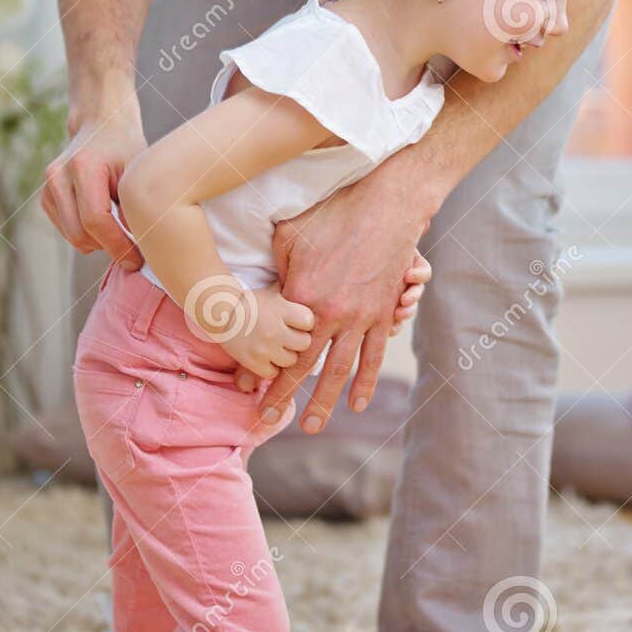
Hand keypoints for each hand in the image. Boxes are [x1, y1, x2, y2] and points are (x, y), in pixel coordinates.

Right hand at [40, 100, 146, 265]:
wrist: (101, 124)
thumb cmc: (125, 149)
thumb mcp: (137, 174)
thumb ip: (133, 209)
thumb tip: (134, 249)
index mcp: (83, 166)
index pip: (95, 220)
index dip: (116, 246)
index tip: (135, 260)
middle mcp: (58, 176)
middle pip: (80, 233)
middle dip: (108, 247)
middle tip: (133, 251)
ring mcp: (48, 186)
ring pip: (73, 236)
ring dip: (98, 242)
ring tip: (120, 228)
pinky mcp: (45, 197)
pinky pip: (67, 231)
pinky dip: (87, 234)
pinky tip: (104, 219)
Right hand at [206, 281, 314, 379]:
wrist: (220, 313)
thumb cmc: (252, 302)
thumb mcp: (274, 292)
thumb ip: (296, 295)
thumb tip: (320, 292)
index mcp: (281, 308)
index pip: (309, 321)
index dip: (305, 322)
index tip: (297, 321)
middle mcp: (275, 329)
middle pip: (305, 343)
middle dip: (298, 340)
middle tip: (288, 335)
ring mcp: (264, 348)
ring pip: (291, 360)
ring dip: (286, 355)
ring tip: (277, 345)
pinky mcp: (253, 362)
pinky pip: (274, 373)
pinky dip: (272, 367)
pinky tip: (267, 356)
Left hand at [252, 164, 433, 431]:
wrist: (387, 205)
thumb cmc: (335, 213)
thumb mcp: (292, 234)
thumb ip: (278, 266)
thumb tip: (267, 283)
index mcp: (303, 297)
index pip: (278, 343)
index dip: (261, 370)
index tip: (245, 389)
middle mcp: (330, 315)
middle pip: (305, 366)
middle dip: (286, 396)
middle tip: (269, 420)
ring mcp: (360, 318)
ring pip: (340, 370)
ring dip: (325, 402)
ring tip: (314, 426)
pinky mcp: (383, 314)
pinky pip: (374, 356)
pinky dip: (366, 382)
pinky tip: (358, 404)